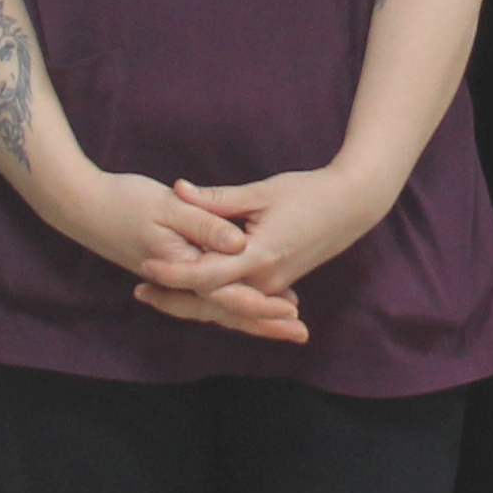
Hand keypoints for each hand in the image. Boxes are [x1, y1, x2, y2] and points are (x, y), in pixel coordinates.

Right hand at [44, 158, 282, 333]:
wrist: (78, 203)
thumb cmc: (122, 198)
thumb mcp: (165, 205)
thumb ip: (204, 221)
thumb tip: (237, 241)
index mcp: (182, 265)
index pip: (226, 294)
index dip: (260, 305)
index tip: (291, 311)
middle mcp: (179, 281)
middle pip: (226, 309)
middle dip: (264, 322)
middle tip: (300, 332)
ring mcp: (174, 280)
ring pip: (218, 307)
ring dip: (252, 317)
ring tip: (288, 325)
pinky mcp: (171, 272)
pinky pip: (206, 297)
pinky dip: (231, 302)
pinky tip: (256, 302)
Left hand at [147, 162, 401, 342]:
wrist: (352, 205)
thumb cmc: (308, 193)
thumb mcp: (261, 192)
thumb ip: (218, 199)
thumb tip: (178, 190)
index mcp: (260, 257)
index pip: (208, 275)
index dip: (175, 274)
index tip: (147, 267)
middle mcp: (266, 280)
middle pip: (211, 299)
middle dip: (175, 298)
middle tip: (140, 291)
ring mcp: (273, 285)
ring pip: (224, 302)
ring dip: (191, 300)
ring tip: (157, 294)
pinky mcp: (277, 283)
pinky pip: (239, 298)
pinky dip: (214, 297)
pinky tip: (190, 293)